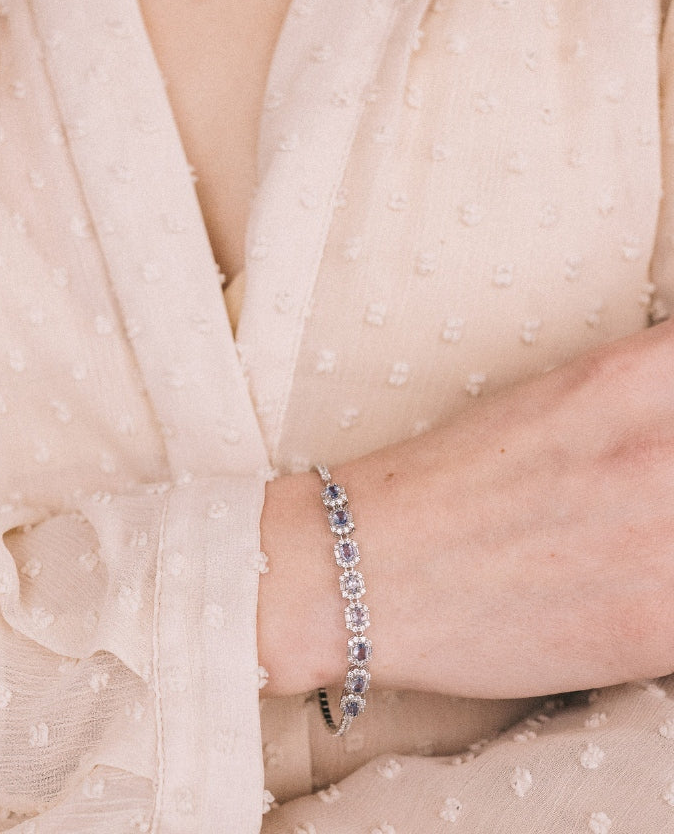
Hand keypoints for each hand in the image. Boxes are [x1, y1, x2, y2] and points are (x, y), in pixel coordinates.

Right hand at [258, 321, 673, 699]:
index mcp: (632, 375)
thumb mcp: (554, 402)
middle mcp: (663, 448)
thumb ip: (648, 399)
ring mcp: (669, 542)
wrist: (361, 569)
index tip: (668, 439)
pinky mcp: (662, 628)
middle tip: (647, 499)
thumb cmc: (444, 483)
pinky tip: (643, 592)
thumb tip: (672, 424)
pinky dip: (673, 601)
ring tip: (637, 542)